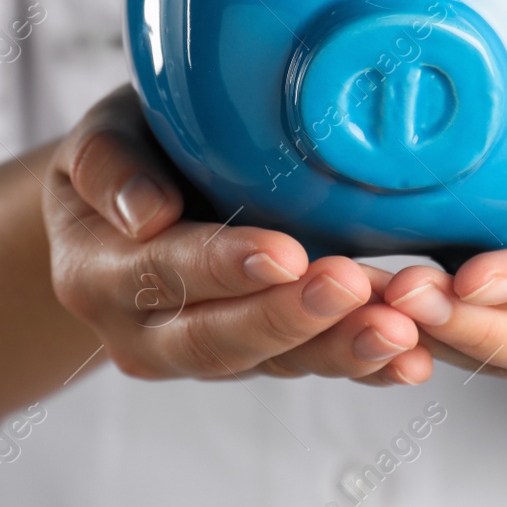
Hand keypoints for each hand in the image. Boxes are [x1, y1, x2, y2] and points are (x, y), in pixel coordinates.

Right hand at [44, 86, 431, 384]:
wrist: (128, 208)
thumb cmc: (128, 154)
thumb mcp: (100, 139)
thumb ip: (109, 165)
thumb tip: (145, 213)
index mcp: (95, 272)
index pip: (162, 274)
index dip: (224, 267)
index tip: (286, 253)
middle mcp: (142, 331)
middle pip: (217, 339)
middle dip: (292, 318)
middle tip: (354, 288)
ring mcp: (201, 354)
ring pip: (272, 363)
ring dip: (341, 349)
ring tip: (400, 329)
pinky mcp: (255, 358)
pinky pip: (308, 367)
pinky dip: (363, 366)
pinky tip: (411, 359)